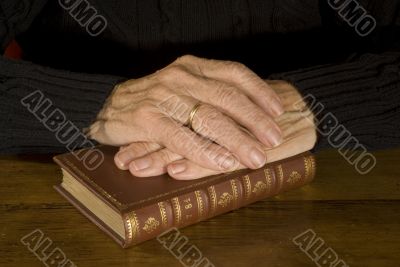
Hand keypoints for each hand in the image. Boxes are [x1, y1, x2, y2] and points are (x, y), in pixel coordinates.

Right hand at [88, 55, 283, 172]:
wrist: (105, 105)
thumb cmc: (151, 100)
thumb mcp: (181, 87)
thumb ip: (207, 93)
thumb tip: (248, 112)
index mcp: (191, 67)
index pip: (234, 73)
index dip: (260, 92)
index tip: (278, 110)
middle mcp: (179, 77)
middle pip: (227, 96)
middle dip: (255, 120)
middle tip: (275, 138)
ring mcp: (162, 97)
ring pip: (208, 117)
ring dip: (237, 139)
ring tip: (256, 157)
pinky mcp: (146, 119)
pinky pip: (181, 138)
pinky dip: (204, 151)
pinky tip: (223, 162)